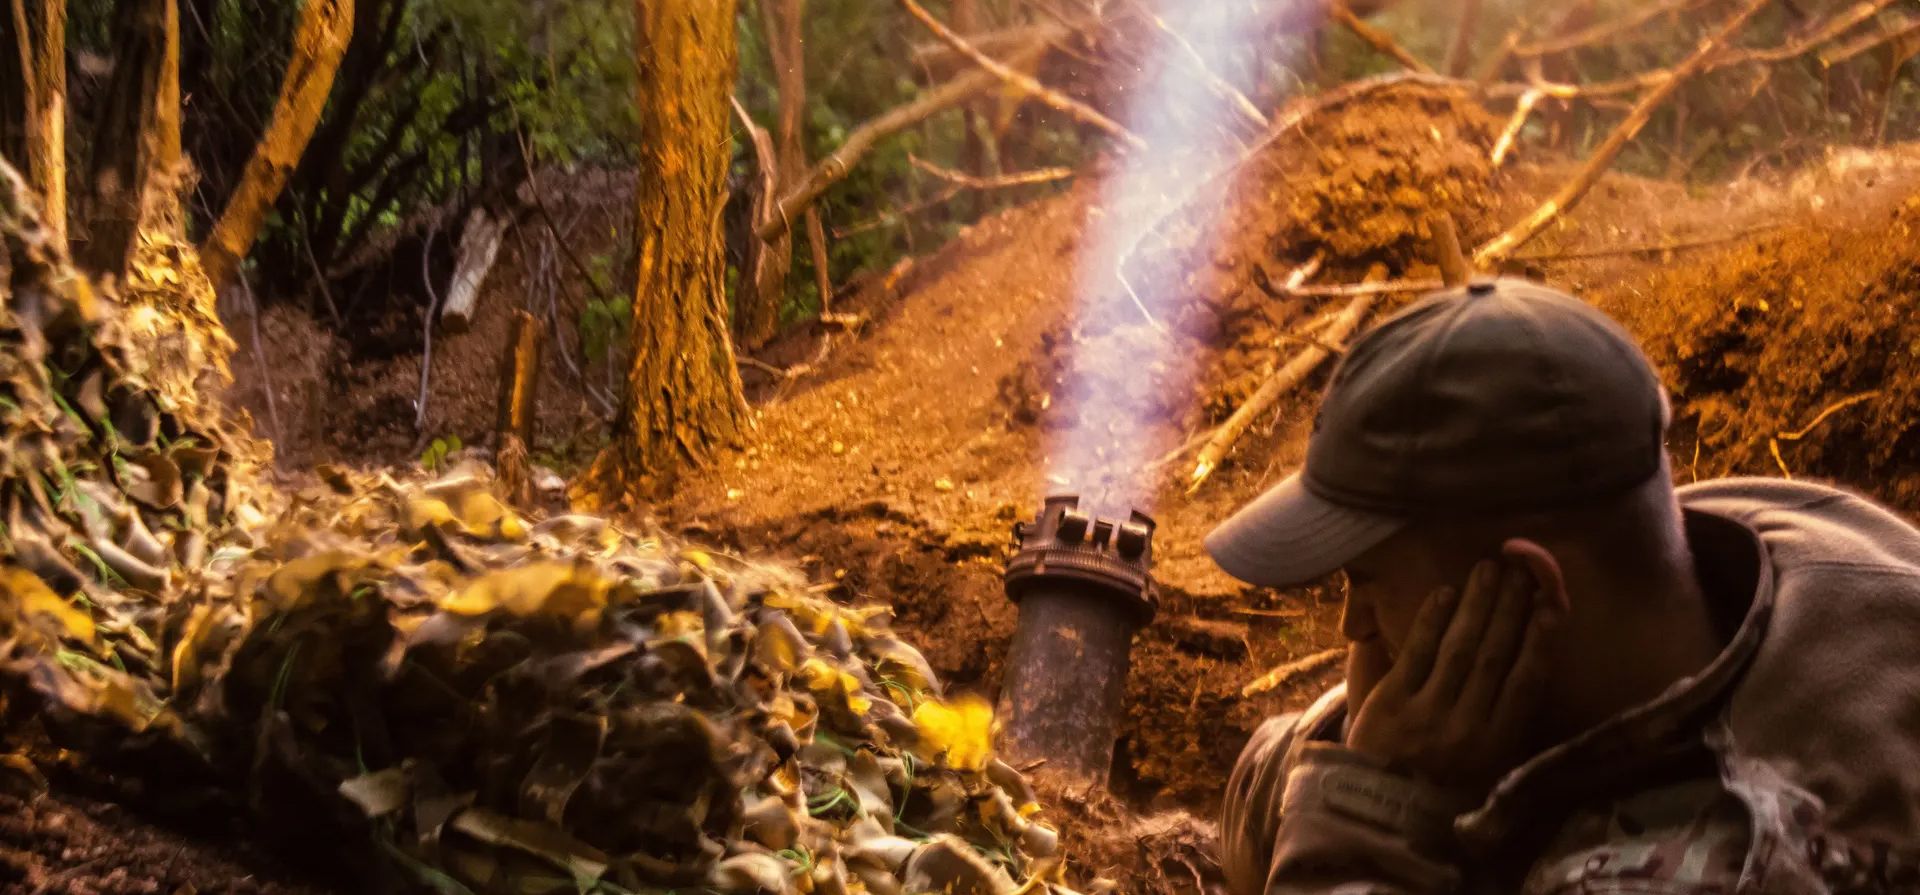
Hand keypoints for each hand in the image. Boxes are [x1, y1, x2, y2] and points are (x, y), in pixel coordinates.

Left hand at [1344, 557, 1559, 792]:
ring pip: (1458, 649)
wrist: (1378, 818)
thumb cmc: (1438, 790)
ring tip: (1489, 569)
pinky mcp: (1388, 705)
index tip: (1552, 607)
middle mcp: (1466, 729)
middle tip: (1522, 572)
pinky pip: (1415, 653)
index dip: (1540, 644)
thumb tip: (1531, 671)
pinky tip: (1445, 592)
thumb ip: (1505, 727)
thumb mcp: (1486, 771)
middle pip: (1493, 658)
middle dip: (1510, 610)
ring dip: (1476, 605)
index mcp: (1496, 747)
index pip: (1525, 686)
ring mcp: (1426, 715)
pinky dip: (1431, 620)